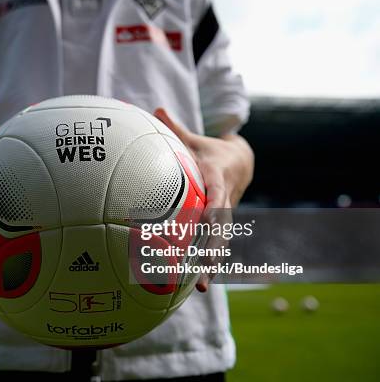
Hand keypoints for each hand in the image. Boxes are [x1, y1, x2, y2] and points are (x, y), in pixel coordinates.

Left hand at [154, 108, 253, 291]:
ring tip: (199, 286)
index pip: (216, 193)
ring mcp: (225, 214)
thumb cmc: (209, 151)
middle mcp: (224, 199)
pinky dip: (208, 263)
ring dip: (211, 264)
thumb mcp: (195, 139)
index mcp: (216, 177)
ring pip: (220, 242)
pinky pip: (215, 245)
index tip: (206, 220)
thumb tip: (154, 108)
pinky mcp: (221, 225)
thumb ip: (174, 127)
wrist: (241, 162)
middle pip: (221, 226)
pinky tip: (199, 284)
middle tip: (204, 266)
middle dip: (214, 247)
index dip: (213, 206)